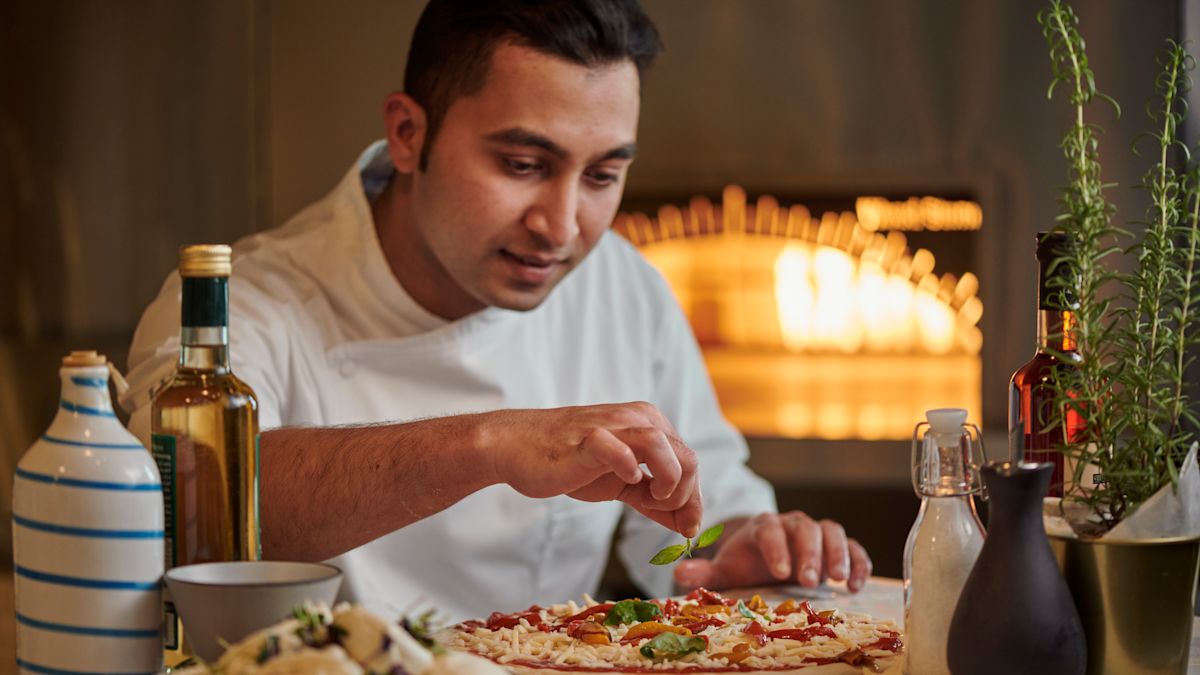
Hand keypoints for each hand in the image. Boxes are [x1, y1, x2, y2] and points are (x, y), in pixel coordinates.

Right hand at [480, 402, 701, 537]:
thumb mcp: (621, 484)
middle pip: (687, 457)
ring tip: (654, 500)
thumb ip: (654, 501)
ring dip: (668, 479)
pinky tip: (628, 479)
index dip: (695, 500)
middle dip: (686, 497)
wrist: (518, 447)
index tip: (688, 529)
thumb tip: (687, 526)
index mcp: (650, 426)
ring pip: (662, 444)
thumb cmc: (571, 463)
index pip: (690, 462)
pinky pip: (616, 446)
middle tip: (668, 520)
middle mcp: (637, 420)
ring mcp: (612, 427)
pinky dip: (629, 465)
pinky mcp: (587, 439)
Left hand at [672, 512, 871, 592]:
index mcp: (762, 527)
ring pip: (832, 531)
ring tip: (839, 581)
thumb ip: (704, 574)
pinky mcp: (835, 545)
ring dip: (837, 554)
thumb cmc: (746, 563)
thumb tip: (678, 575)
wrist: (766, 556)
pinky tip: (856, 586)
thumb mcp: (725, 570)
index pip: (770, 530)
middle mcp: (791, 524)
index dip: (776, 549)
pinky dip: (858, 561)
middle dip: (809, 553)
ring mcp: (815, 532)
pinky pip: (853, 546)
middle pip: (805, 528)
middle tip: (809, 580)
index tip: (781, 573)